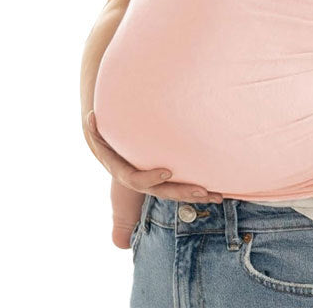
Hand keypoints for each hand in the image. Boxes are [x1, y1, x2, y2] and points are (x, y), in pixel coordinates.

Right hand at [83, 110, 223, 202]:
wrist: (119, 150)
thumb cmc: (109, 141)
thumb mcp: (98, 136)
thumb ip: (94, 129)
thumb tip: (91, 116)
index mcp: (125, 173)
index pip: (136, 181)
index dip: (151, 178)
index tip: (168, 171)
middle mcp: (142, 181)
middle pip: (163, 192)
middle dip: (182, 191)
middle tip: (201, 190)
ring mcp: (157, 182)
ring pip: (177, 192)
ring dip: (197, 194)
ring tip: (218, 195)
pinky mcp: (170, 178)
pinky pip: (185, 185)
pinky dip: (202, 190)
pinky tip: (222, 192)